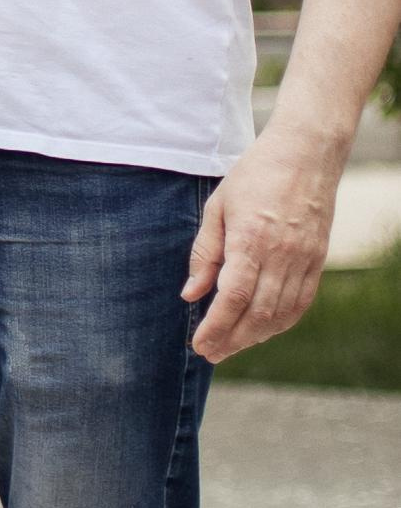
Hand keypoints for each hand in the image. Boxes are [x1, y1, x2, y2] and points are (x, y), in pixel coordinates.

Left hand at [181, 123, 343, 361]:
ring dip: (255, 336)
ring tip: (231, 346)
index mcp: (251, 239)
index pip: (233, 297)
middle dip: (232, 340)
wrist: (306, 154)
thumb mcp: (217, 207)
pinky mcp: (318, 260)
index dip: (215, 326)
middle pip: (258, 314)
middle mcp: (282, 254)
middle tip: (210, 354)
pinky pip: (301, 302)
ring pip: (281, 313)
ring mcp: (304, 259)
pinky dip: (281, 322)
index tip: (199, 344)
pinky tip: (263, 329)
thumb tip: (190, 295)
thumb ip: (204, 253)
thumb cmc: (254, 175)